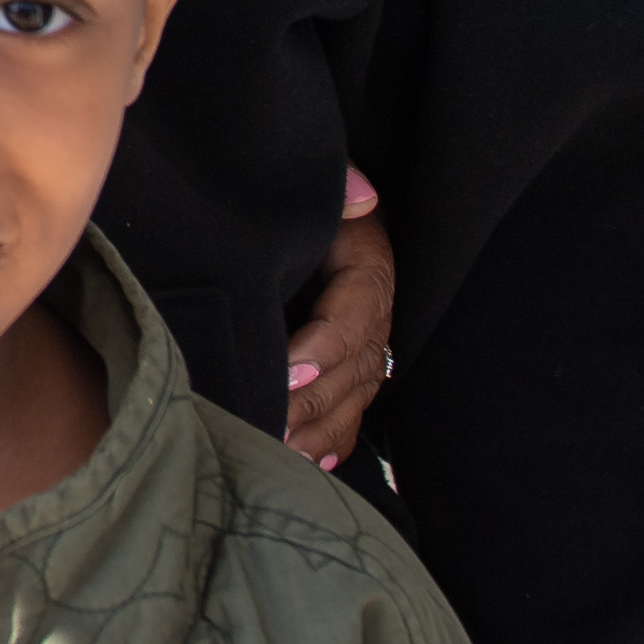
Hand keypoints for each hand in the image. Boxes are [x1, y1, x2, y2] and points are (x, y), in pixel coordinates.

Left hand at [284, 165, 394, 470]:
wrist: (300, 204)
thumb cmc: (295, 191)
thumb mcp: (314, 180)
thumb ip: (336, 183)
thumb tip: (361, 196)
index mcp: (368, 266)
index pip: (356, 314)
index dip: (324, 347)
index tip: (287, 373)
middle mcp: (375, 311)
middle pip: (353, 368)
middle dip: (312, 403)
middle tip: (268, 428)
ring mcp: (366, 342)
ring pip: (353, 398)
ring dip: (318, 430)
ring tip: (280, 455)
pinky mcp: (349, 364)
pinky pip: (351, 408)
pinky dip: (332, 439)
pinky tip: (309, 463)